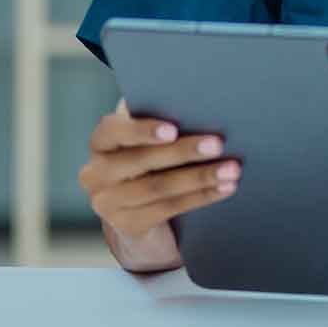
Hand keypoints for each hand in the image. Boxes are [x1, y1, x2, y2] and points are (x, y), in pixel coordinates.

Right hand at [78, 99, 239, 271]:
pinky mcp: (128, 225)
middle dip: (184, 151)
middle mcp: (96, 174)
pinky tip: (225, 188)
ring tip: (232, 170)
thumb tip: (198, 100)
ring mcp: (108, 203)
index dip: (142, 130)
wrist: (143, 212)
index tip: (173, 129)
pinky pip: (168, 208)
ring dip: (200, 177)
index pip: (114, 131)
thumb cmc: (153, 159)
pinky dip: (201, 197)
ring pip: (158, 187)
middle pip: (142, 161)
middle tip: (218, 144)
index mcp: (101, 142)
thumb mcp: (150, 139)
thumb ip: (160, 120)